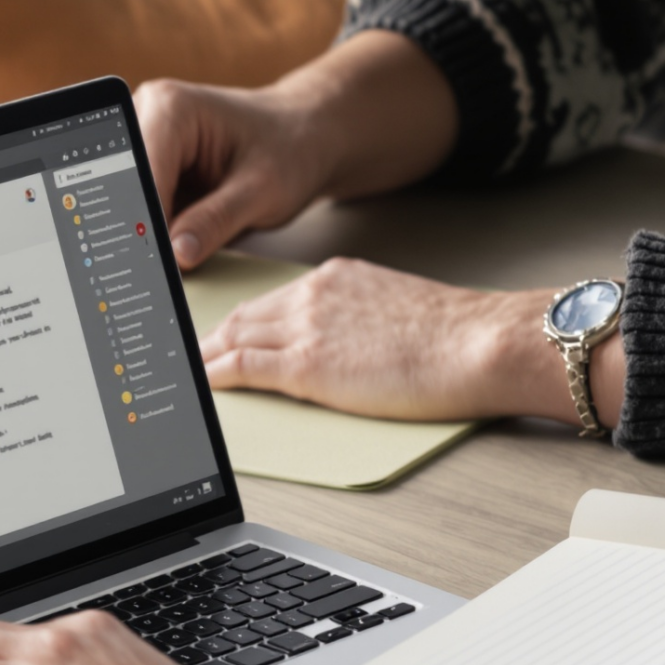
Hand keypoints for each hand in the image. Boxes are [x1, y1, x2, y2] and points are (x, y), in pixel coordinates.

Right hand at [136, 31, 459, 269]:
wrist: (307, 137)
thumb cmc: (292, 150)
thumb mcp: (263, 191)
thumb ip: (216, 221)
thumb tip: (175, 256)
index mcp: (170, 109)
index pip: (141, 178)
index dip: (143, 229)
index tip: (152, 275)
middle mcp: (147, 117)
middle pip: (125, 190)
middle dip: (137, 237)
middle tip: (153, 286)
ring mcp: (145, 143)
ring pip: (127, 205)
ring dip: (142, 242)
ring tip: (161, 280)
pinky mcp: (150, 168)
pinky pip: (139, 211)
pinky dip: (151, 240)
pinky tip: (164, 266)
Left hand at [201, 259, 624, 427]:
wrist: (480, 343)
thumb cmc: (457, 339)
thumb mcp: (397, 312)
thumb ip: (359, 320)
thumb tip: (345, 347)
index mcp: (335, 278)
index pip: (271, 301)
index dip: (238, 321)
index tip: (220, 334)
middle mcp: (312, 293)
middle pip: (242, 317)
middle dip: (210, 337)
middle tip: (184, 357)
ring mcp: (305, 327)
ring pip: (233, 339)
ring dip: (205, 357)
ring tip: (183, 375)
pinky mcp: (306, 365)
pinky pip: (242, 368)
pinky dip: (213, 376)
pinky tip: (199, 386)